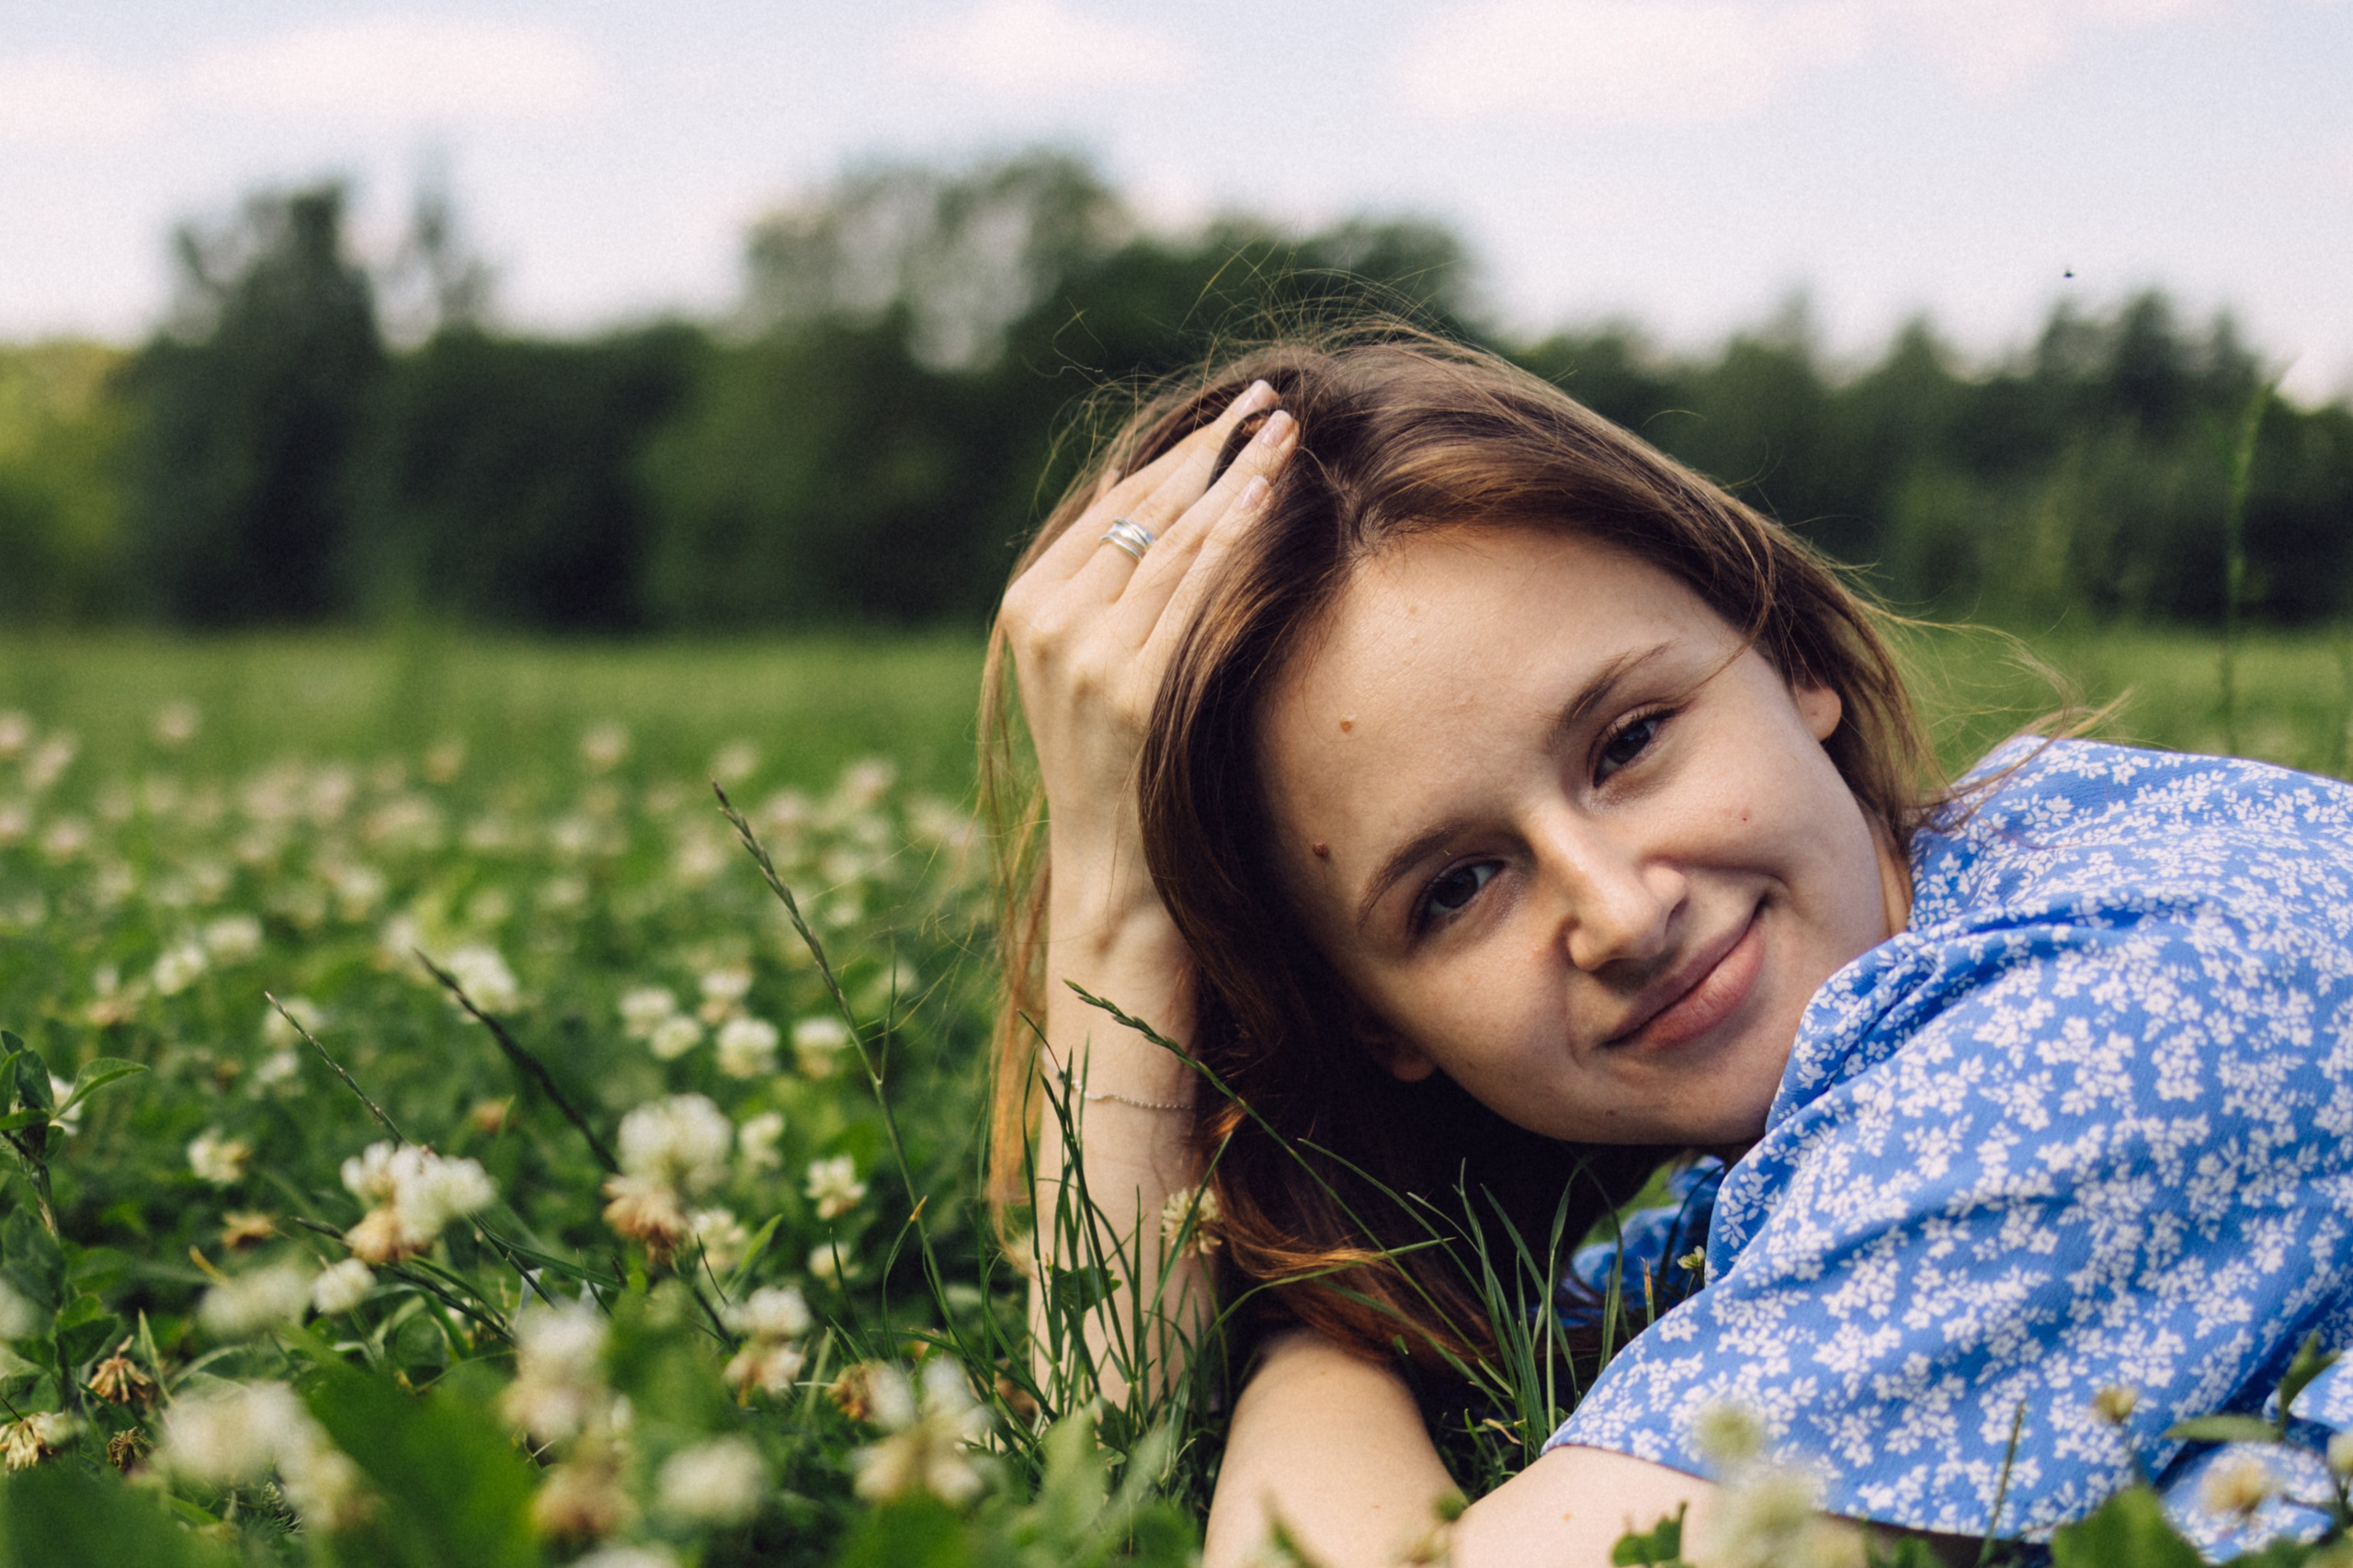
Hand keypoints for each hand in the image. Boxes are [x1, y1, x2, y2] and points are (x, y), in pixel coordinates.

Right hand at [999, 381, 1299, 941]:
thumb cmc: (1116, 777)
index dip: (1176, 453)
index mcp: (1029, 609)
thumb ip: (1107, 596)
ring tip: (1284, 430)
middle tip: (1269, 399)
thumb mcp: (1086, 674)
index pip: (1111, 505)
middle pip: (1144, 509)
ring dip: (1235, 475)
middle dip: (1212, 447)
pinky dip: (1233, 534)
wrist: (1111, 881)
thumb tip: (1152, 506)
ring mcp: (1088, 655)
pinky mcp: (1134, 688)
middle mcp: (1050, 623)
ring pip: (1174, 539)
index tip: (1231, 415)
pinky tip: (1268, 494)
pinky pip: (1194, 590)